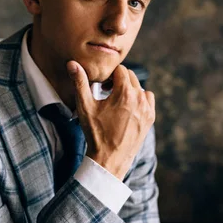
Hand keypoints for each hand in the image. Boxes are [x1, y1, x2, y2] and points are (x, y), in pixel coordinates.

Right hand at [67, 61, 154, 179]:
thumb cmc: (96, 132)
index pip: (120, 69)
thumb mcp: (85, 106)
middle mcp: (139, 98)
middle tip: (106, 92)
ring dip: (129, 89)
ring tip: (116, 101)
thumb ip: (80, 82)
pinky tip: (127, 108)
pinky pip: (148, 99)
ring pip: (139, 87)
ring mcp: (147, 108)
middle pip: (131, 76)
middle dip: (118, 80)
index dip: (109, 75)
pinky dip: (139, 99)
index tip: (102, 86)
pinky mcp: (150, 118)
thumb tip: (72, 63)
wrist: (109, 159)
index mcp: (124, 92)